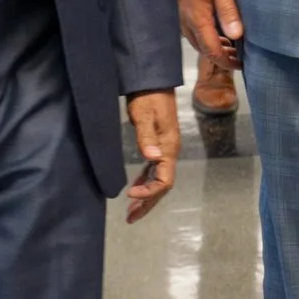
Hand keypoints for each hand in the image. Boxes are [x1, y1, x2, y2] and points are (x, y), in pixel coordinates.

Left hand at [123, 91, 180, 223]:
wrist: (151, 81)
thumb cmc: (147, 96)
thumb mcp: (144, 115)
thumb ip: (147, 137)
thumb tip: (153, 158)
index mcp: (169, 148)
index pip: (165, 181)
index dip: (149, 192)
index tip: (129, 195)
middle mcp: (169, 151)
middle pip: (162, 186)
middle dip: (147, 203)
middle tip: (130, 218)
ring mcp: (165, 149)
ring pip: (158, 180)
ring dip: (146, 197)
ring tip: (131, 212)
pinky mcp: (158, 144)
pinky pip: (154, 171)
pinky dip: (145, 183)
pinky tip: (134, 189)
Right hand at [173, 0, 241, 69]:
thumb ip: (228, 12)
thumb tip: (237, 35)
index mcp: (198, 20)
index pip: (212, 51)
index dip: (227, 62)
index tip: (242, 65)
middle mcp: (187, 23)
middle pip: (204, 50)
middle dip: (221, 57)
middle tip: (239, 57)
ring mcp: (182, 17)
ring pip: (198, 41)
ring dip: (214, 47)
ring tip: (231, 47)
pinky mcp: (181, 10)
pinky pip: (193, 32)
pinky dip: (206, 37)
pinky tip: (217, 31)